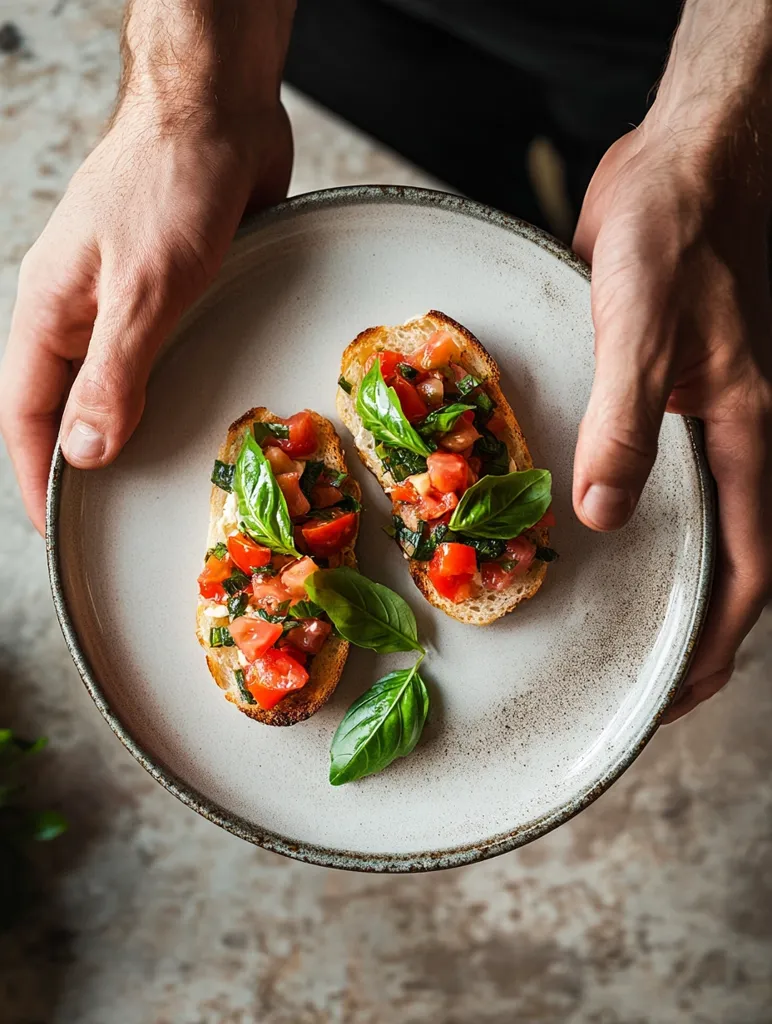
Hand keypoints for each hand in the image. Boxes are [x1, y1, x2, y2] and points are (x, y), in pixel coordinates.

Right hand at [0, 0, 295, 533]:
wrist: (218, 113)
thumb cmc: (169, 186)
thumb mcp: (140, 293)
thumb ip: (111, 376)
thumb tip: (83, 453)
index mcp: (49, 313)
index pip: (26, 415)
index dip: (37, 475)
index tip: (57, 529)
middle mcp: (81, 312)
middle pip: (66, 405)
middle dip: (81, 462)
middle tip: (109, 519)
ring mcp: (126, 300)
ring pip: (114, 383)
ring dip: (126, 430)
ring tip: (151, 483)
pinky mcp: (171, 290)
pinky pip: (158, 356)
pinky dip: (166, 393)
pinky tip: (193, 416)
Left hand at [572, 127, 771, 719]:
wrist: (680, 167)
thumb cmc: (676, 232)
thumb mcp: (643, 323)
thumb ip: (627, 419)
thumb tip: (604, 514)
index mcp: (743, 432)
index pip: (745, 566)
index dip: (716, 640)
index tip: (675, 693)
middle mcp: (726, 436)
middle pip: (722, 558)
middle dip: (688, 626)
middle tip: (636, 679)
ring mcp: (695, 417)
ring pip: (688, 520)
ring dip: (662, 576)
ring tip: (616, 624)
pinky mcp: (659, 392)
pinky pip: (654, 473)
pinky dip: (632, 514)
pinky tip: (593, 528)